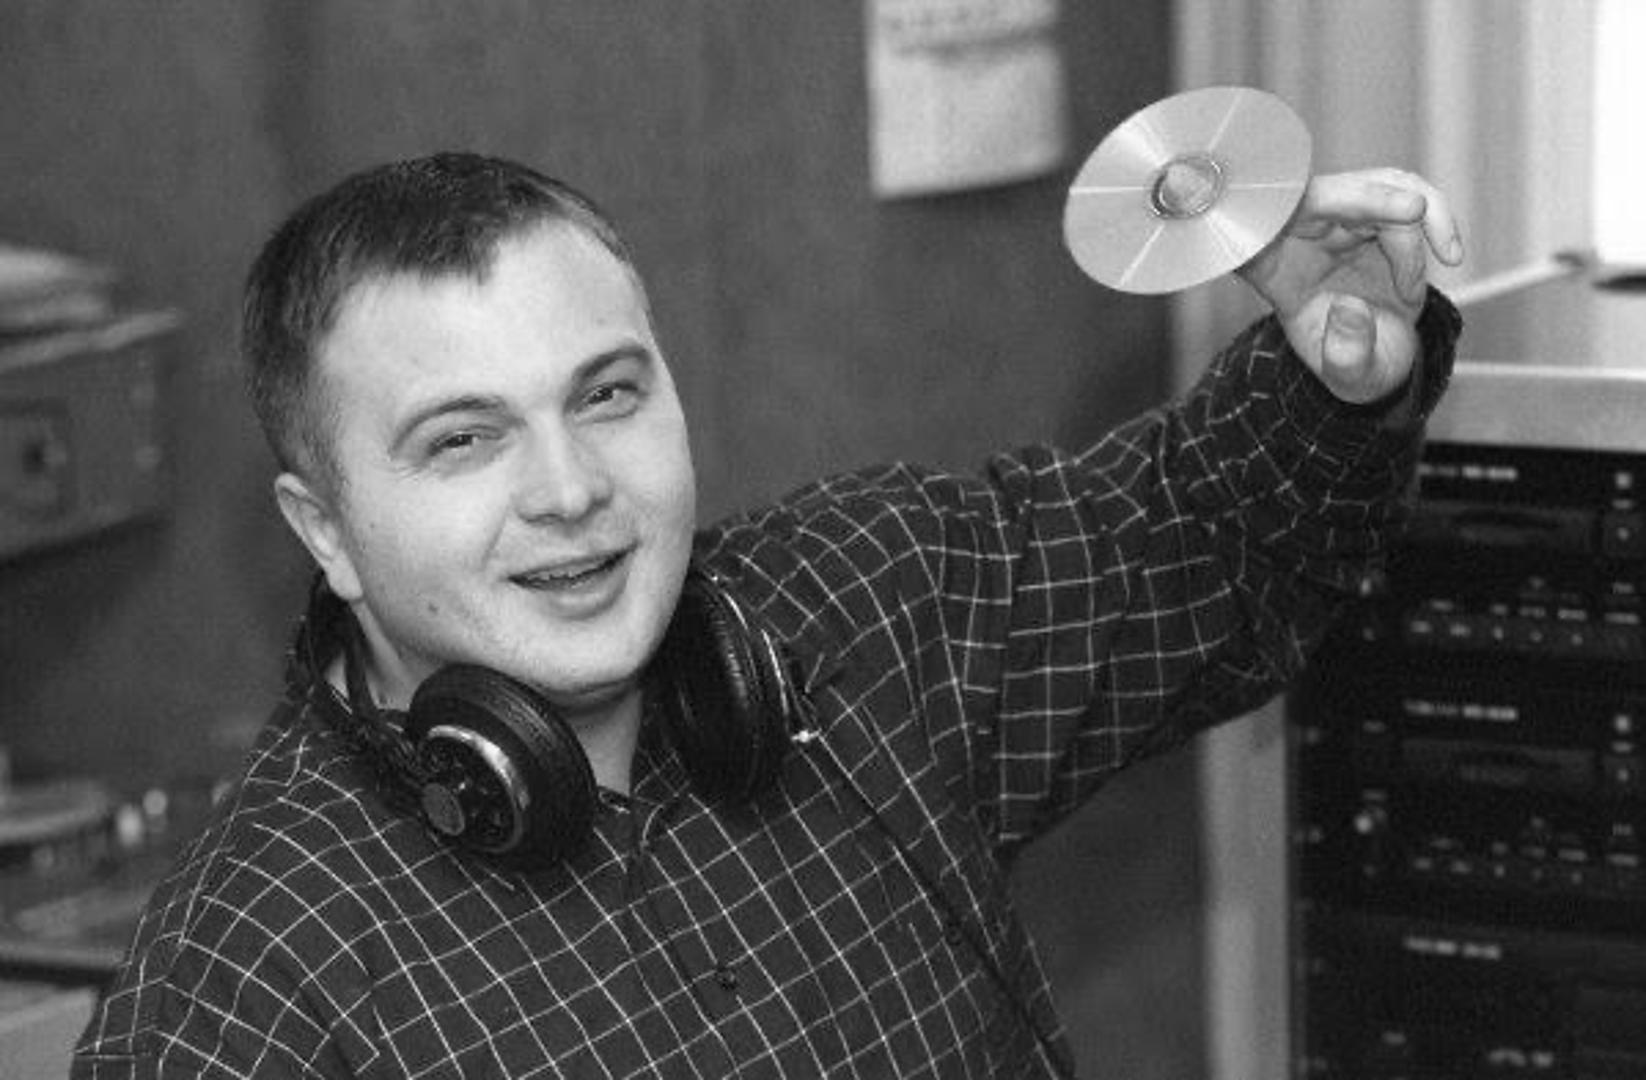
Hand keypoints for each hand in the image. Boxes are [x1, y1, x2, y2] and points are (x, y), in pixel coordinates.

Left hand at [1238, 169, 1464, 404]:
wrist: (1376, 360)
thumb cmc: (1351, 364)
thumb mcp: (1347, 374)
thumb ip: (1346, 352)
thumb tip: (1349, 309)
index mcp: (1273, 267)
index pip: (1275, 221)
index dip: (1301, 206)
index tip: (1326, 209)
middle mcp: (1304, 235)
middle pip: (1332, 193)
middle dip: (1373, 198)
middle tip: (1414, 213)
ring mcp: (1341, 220)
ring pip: (1378, 185)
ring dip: (1419, 214)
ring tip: (1443, 262)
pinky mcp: (1376, 215)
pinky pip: (1406, 195)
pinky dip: (1436, 219)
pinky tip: (1449, 255)